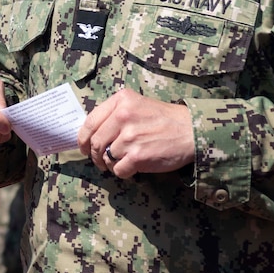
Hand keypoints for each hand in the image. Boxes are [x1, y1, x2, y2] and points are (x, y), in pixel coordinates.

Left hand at [79, 88, 194, 178]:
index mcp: (121, 100)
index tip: (84, 148)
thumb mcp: (137, 104)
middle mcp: (123, 116)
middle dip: (96, 156)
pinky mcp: (138, 156)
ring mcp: (130, 137)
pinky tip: (134, 167)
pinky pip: (118, 170)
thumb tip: (91, 134)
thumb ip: (115, 114)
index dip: (83, 139)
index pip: (90, 122)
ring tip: (124, 161)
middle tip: (102, 161)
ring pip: (106, 158)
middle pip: (95, 142)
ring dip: (112, 164)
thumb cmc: (164, 119)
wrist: (191, 131)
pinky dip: (124, 172)